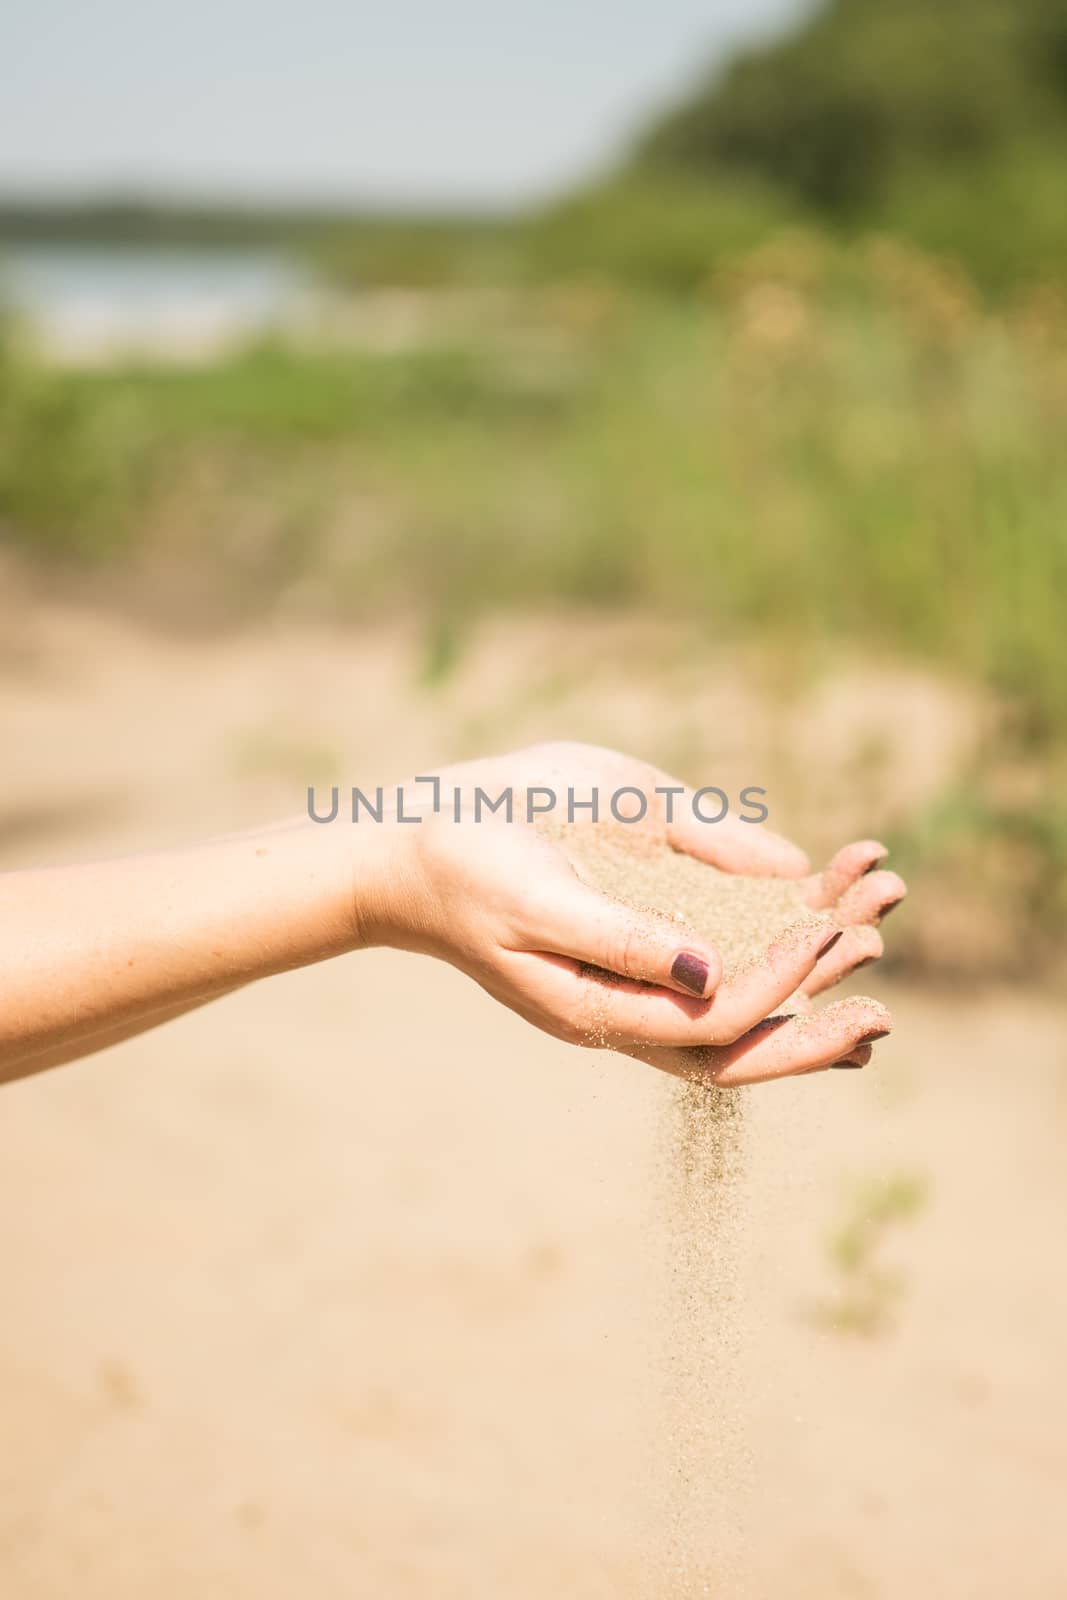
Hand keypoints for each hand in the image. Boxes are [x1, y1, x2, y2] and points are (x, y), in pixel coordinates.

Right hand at [355, 743, 904, 1086]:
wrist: (415, 849)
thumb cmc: (464, 868)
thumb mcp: (534, 901)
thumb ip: (620, 940)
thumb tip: (712, 973)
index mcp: (600, 1013)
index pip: (716, 1022)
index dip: (779, 982)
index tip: (829, 929)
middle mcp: (631, 1008)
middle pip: (747, 1036)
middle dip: (822, 1001)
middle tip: (881, 964)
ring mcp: (639, 976)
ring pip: (745, 995)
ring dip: (814, 954)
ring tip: (877, 903)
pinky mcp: (643, 935)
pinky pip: (726, 948)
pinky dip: (780, 921)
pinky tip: (824, 887)